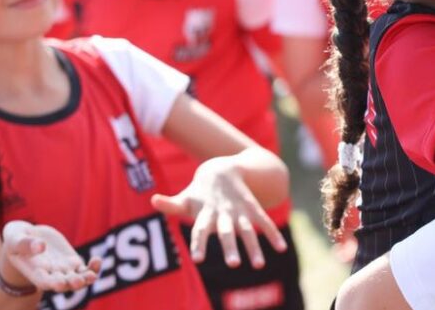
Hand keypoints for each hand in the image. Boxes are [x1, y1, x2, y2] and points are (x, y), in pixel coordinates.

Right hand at [0, 220, 101, 292]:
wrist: (26, 238)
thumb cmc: (16, 239)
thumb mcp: (15, 239)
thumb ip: (25, 243)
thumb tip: (41, 246)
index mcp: (34, 271)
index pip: (43, 281)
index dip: (52, 283)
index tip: (59, 284)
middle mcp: (50, 274)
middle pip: (63, 283)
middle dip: (71, 284)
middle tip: (78, 281)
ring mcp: (63, 269)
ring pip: (77, 279)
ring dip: (85, 279)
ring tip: (91, 275)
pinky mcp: (73, 261)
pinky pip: (86, 269)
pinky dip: (93, 268)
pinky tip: (97, 260)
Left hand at [151, 158, 287, 269]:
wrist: (223, 168)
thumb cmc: (199, 192)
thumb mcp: (186, 198)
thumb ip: (171, 205)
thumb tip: (153, 199)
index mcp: (205, 212)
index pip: (200, 229)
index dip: (199, 243)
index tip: (198, 259)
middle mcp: (223, 212)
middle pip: (226, 232)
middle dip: (230, 247)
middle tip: (234, 265)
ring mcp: (239, 211)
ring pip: (247, 230)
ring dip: (253, 247)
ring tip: (259, 265)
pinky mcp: (252, 209)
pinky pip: (263, 222)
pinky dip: (272, 235)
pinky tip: (281, 249)